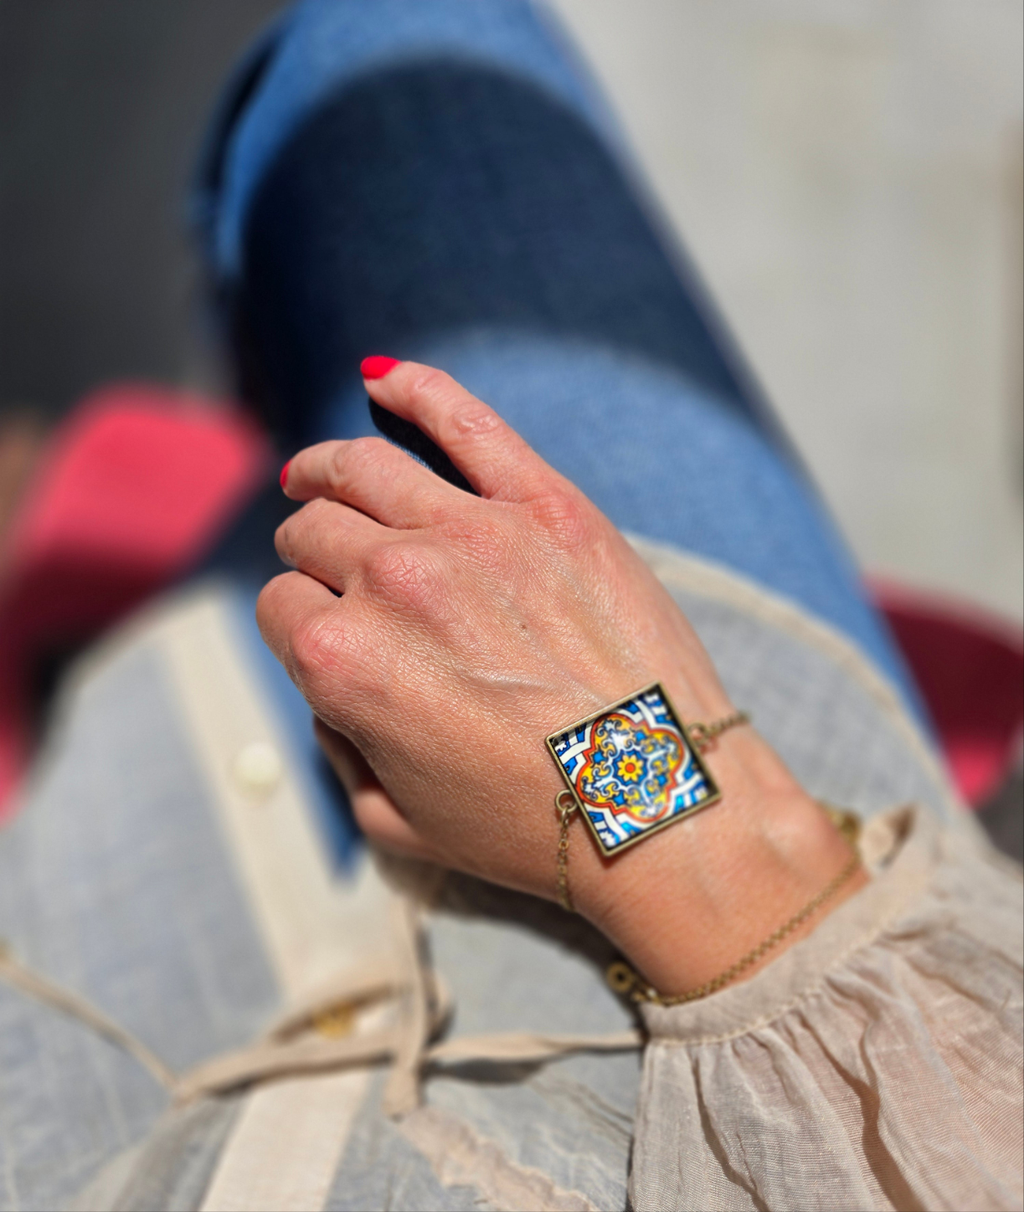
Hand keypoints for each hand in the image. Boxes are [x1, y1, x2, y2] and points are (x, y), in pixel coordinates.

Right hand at [258, 362, 862, 993]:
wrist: (664, 805)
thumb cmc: (534, 829)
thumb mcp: (397, 825)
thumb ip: (339, 747)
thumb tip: (333, 687)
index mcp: (343, 661)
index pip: (280, 607)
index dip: (295, 624)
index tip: (319, 634)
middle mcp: (395, 582)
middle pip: (315, 533)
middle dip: (308, 552)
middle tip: (326, 565)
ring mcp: (475, 533)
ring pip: (364, 468)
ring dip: (324, 469)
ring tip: (316, 475)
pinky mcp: (549, 505)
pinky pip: (464, 420)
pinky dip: (415, 388)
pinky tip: (381, 379)